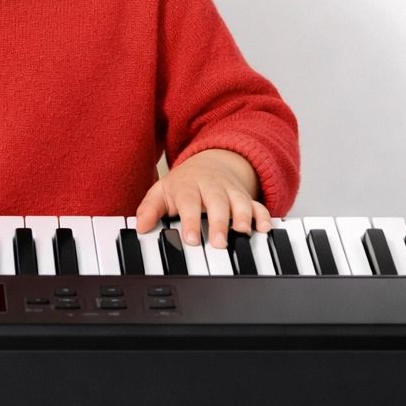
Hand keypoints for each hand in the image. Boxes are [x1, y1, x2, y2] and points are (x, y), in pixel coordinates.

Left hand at [134, 148, 269, 248]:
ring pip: (240, 202)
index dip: (190, 221)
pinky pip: (258, 205)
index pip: (189, 202)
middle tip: (218, 242)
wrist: (209, 163)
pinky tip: (265, 228)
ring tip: (242, 233)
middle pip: (217, 202)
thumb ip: (150, 209)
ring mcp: (231, 192)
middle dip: (219, 222)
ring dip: (243, 217)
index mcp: (188, 186)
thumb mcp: (161, 192)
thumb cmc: (183, 184)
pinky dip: (263, 216)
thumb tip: (140, 226)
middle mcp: (212, 187)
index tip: (191, 239)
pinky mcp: (246, 197)